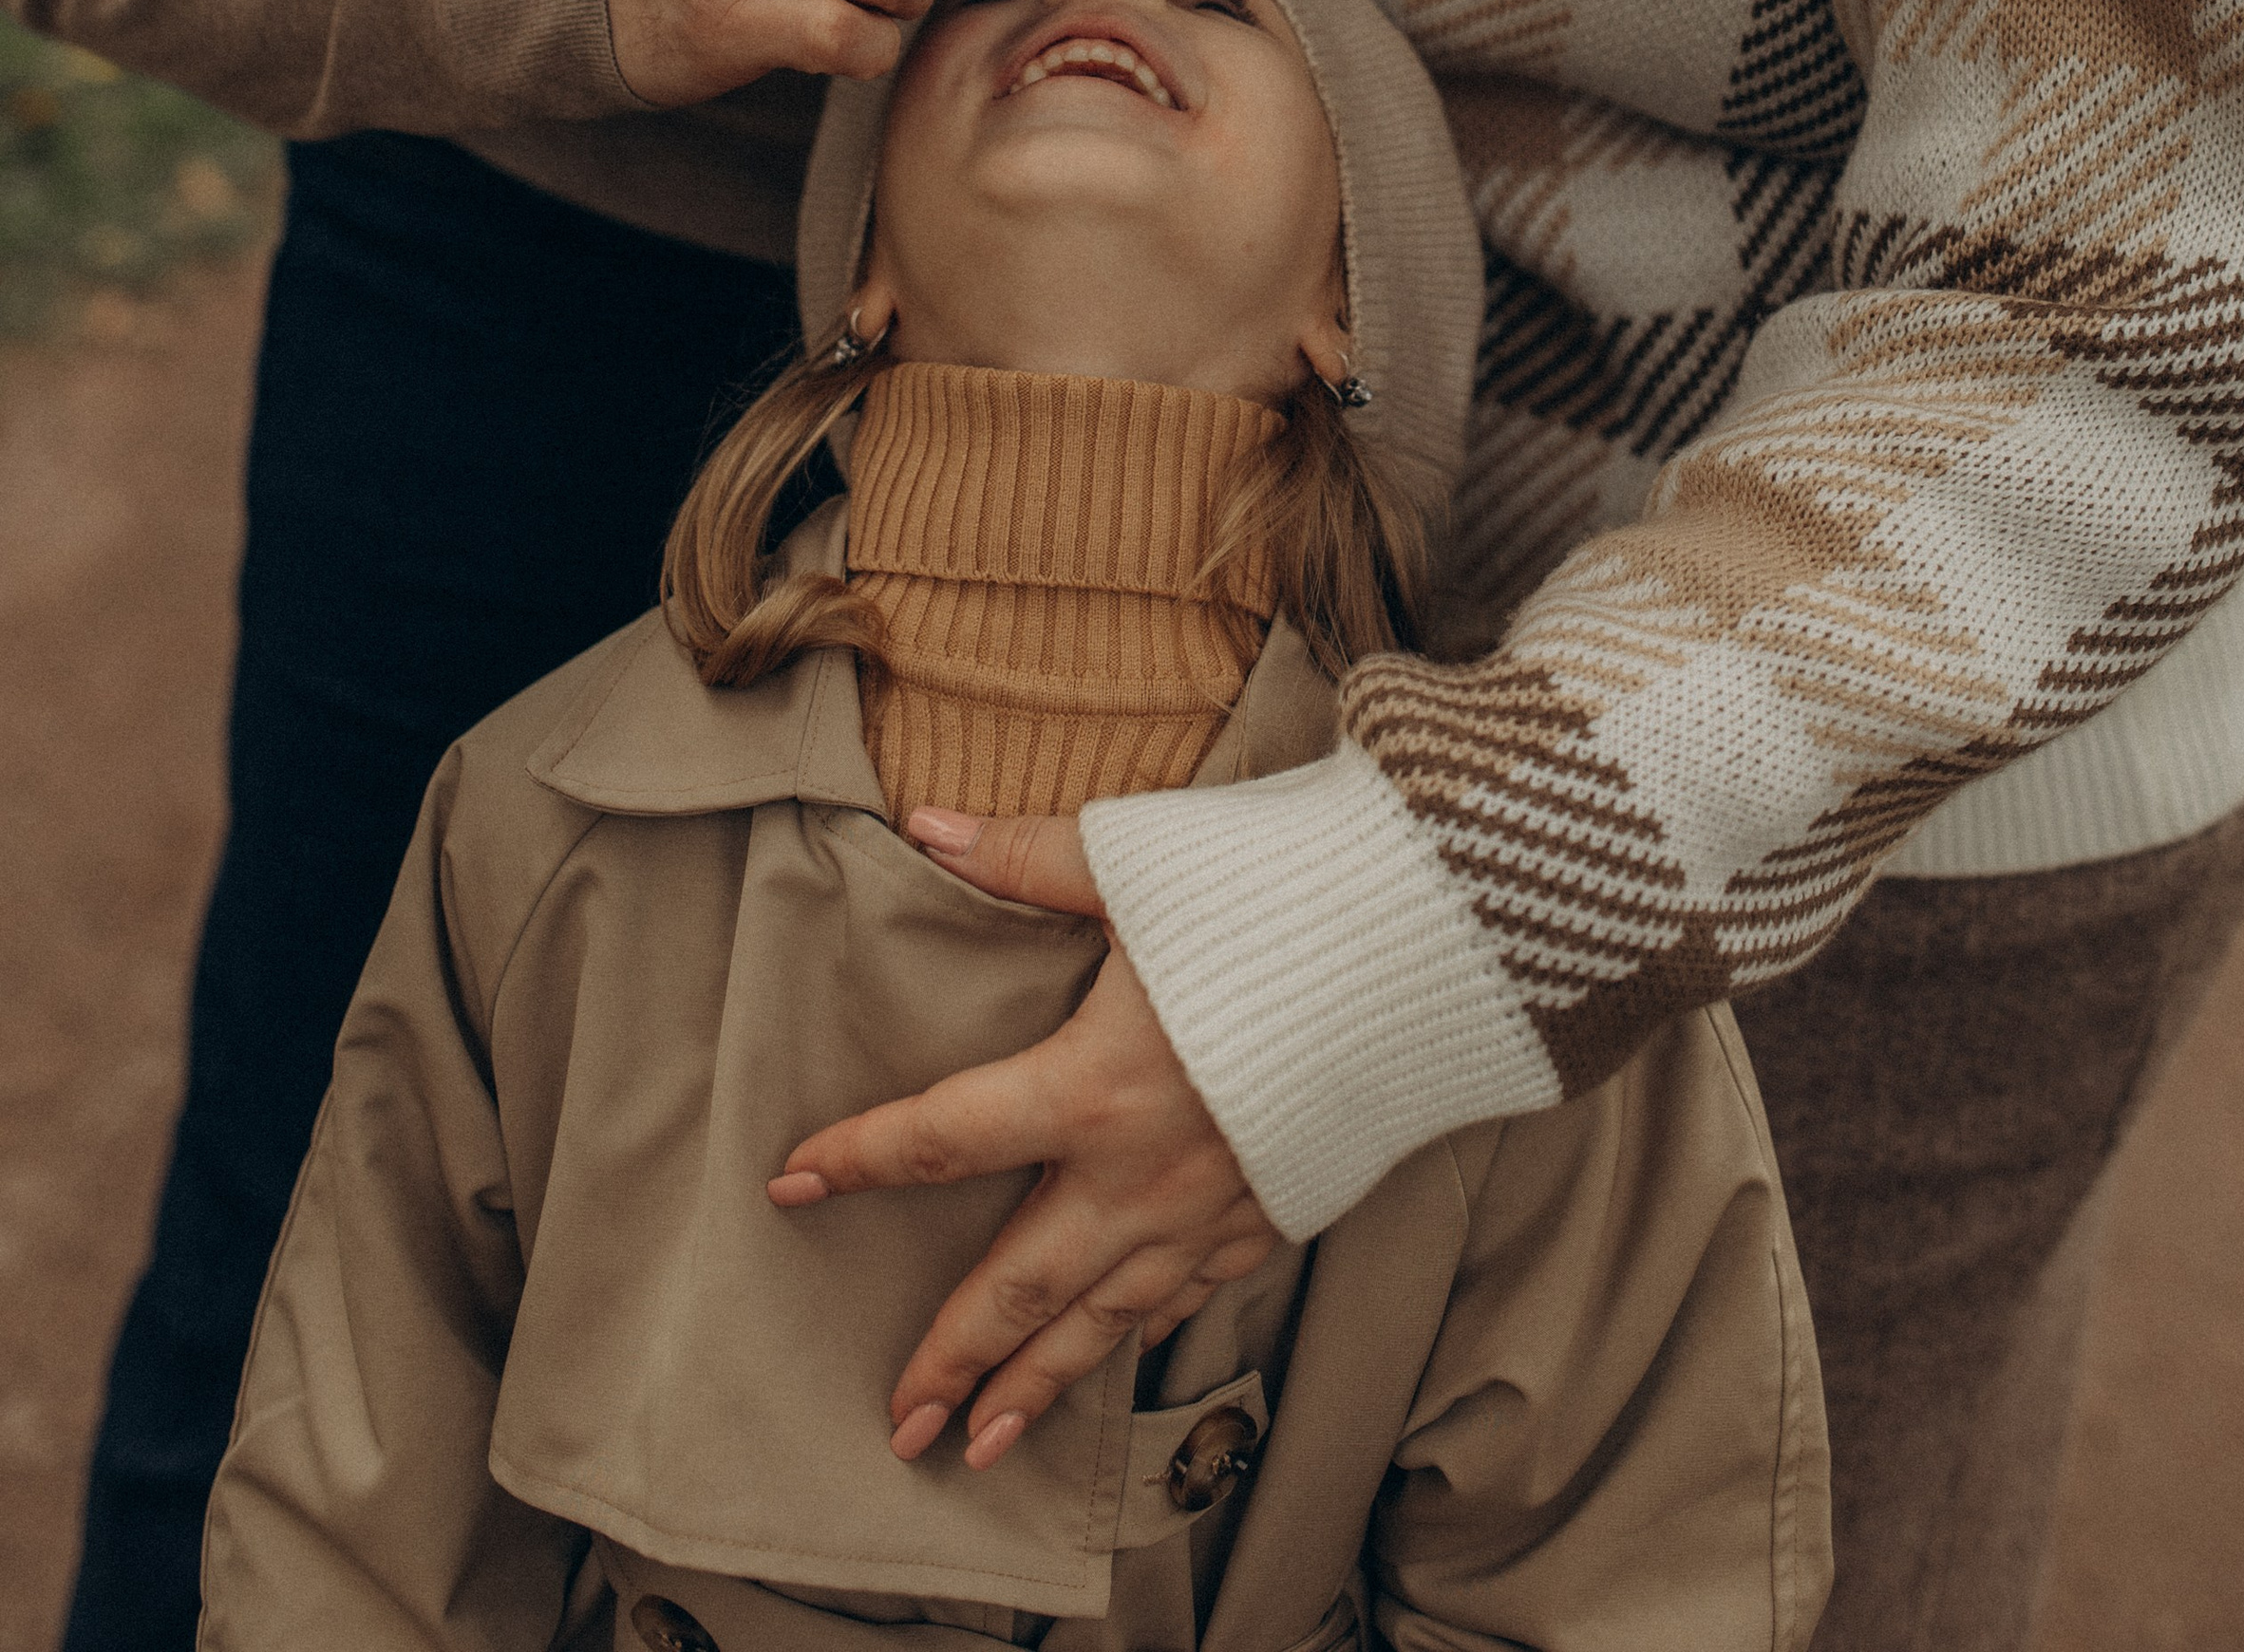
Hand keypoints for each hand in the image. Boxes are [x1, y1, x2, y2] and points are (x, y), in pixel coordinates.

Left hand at [768, 812, 1280, 1469]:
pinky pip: (1191, 1293)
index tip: (790, 1187)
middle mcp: (1143, 1171)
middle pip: (1020, 1283)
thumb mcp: (1138, 862)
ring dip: (1038, 1382)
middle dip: (953, 1357)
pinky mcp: (1276, 1209)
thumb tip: (926, 823)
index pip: (941, 1139)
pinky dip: (1141, 1332)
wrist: (1431, 945)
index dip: (859, 1161)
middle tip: (895, 1421)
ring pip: (1106, 1317)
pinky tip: (1115, 1351)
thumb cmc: (1276, 892)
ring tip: (981, 1442)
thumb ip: (1024, 857)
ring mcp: (1213, 1205)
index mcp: (1091, 1085)